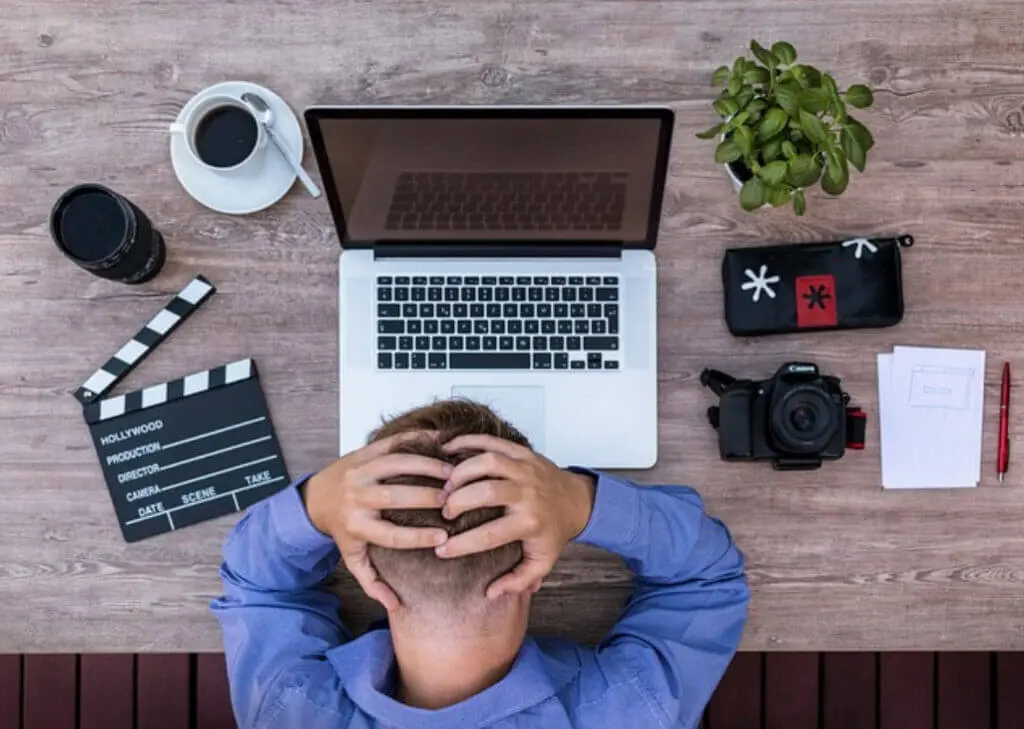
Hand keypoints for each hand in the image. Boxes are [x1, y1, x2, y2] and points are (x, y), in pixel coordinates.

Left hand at [302, 433, 451, 609]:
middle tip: (452, 500)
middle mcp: (356, 497)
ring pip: (395, 464)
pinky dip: (417, 440)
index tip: (444, 537)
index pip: (391, 535)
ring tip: (452, 472)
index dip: (419, 537)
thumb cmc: (342, 529)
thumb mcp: (352, 557)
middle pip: (395, 497)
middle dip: (426, 497)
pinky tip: (440, 442)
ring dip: (426, 466)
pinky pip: (392, 443)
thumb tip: (394, 605)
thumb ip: (371, 581)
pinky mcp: (364, 452)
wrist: (316, 496)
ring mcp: (359, 471)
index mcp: (356, 526)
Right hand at [434, 435, 594, 598]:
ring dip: (461, 471)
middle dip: (458, 501)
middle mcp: (528, 494)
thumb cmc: (555, 532)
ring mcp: (525, 469)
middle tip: (444, 512)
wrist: (578, 501)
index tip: (441, 550)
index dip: (461, 545)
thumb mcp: (542, 562)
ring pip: (488, 462)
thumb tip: (490, 593)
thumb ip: (517, 581)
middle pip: (486, 492)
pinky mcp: (522, 453)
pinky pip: (492, 442)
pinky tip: (448, 450)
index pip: (489, 535)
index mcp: (530, 523)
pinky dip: (467, 442)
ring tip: (446, 485)